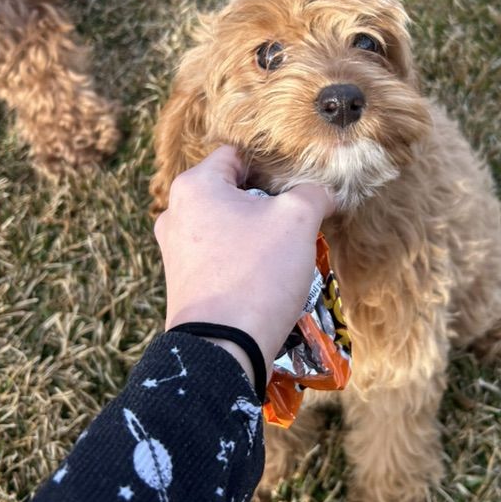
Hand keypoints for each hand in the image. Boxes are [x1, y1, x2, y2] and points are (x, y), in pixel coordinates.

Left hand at [154, 146, 334, 376]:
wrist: (224, 347)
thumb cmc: (257, 272)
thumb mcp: (298, 220)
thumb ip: (313, 193)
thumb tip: (325, 192)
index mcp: (194, 186)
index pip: (238, 154)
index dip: (273, 164)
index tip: (298, 183)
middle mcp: (175, 213)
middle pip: (232, 190)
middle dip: (267, 201)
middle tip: (297, 217)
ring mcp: (175, 250)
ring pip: (227, 224)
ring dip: (257, 231)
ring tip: (286, 249)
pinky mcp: (183, 281)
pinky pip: (218, 254)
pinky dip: (242, 257)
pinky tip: (267, 274)